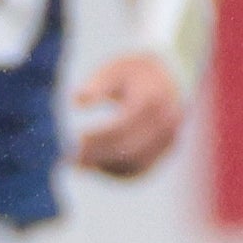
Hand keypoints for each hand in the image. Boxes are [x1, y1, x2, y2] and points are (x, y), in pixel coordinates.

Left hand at [70, 50, 185, 177]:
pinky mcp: (166, 150)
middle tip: (72, 158)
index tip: (76, 139)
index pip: (123, 125)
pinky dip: (117, 172)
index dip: (99, 136)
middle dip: (99, 155)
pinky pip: (141, 168)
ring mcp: (169, 138)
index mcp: (152, 99)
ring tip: (80, 164)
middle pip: (129, 148)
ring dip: (106, 167)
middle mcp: (166, 121)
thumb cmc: (134, 73)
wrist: (171, 77)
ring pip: (136, 162)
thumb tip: (77, 101)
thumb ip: (97, 85)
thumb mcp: (115, 70)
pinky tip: (95, 166)